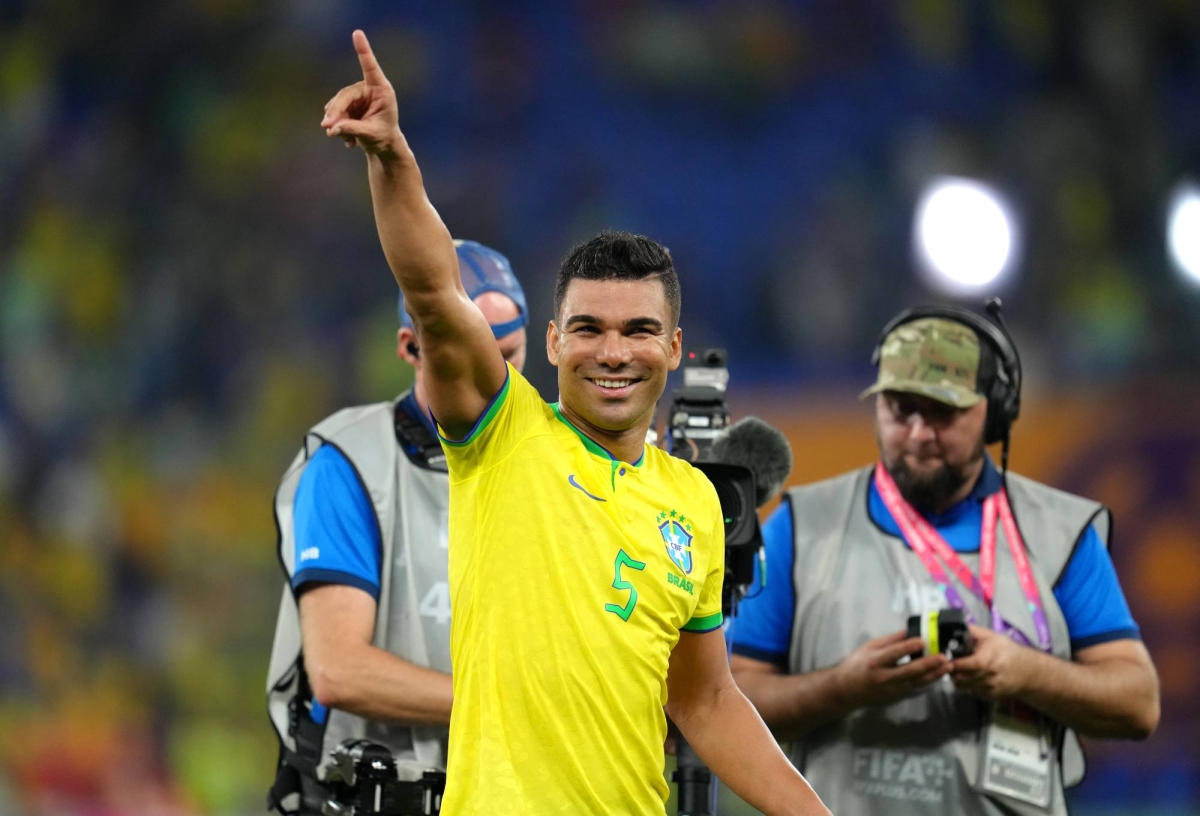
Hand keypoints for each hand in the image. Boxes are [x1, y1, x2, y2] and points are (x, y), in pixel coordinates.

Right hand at [321, 30, 404, 156]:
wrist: (384, 146)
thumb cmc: (384, 138)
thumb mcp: (370, 134)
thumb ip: (351, 129)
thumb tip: (330, 128)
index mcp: (381, 90)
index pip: (370, 67)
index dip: (363, 50)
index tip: (357, 33)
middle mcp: (368, 89)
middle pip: (345, 95)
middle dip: (336, 112)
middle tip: (327, 127)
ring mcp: (357, 96)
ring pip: (337, 105)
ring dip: (336, 123)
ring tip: (346, 139)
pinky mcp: (348, 105)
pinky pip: (336, 113)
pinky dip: (338, 127)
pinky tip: (349, 142)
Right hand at [835, 630, 951, 709]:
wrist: (847, 690)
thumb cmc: (857, 664)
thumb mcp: (869, 647)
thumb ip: (890, 640)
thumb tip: (910, 630)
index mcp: (876, 661)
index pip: (894, 654)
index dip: (908, 647)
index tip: (922, 640)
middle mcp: (885, 677)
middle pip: (910, 671)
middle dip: (929, 664)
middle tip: (944, 657)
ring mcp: (893, 690)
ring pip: (917, 682)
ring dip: (934, 674)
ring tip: (948, 666)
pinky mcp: (898, 697)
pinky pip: (916, 688)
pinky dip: (928, 682)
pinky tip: (939, 675)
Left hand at [950, 625, 1034, 700]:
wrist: (1027, 671)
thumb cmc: (1007, 651)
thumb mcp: (991, 636)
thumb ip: (972, 631)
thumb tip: (954, 625)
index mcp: (992, 657)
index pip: (974, 664)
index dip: (958, 664)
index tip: (948, 660)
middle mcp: (993, 675)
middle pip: (965, 678)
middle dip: (953, 672)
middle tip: (948, 665)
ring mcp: (992, 688)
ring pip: (966, 687)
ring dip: (957, 679)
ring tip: (957, 670)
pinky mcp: (991, 696)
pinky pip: (972, 692)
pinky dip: (967, 686)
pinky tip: (969, 677)